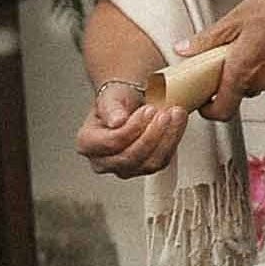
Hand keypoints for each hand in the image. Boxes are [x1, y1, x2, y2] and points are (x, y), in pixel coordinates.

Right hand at [75, 76, 191, 180]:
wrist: (129, 105)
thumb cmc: (117, 102)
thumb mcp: (110, 96)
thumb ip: (111, 107)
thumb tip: (116, 121)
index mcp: (87, 143)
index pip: (111, 143)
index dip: (132, 128)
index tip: (147, 111)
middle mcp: (102, 161)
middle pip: (130, 156)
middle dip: (151, 134)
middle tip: (163, 113)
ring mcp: (123, 168)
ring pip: (149, 163)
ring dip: (166, 138)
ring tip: (174, 114)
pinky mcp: (144, 168)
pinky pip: (162, 161)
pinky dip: (173, 141)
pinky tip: (176, 123)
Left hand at [201, 0, 264, 109]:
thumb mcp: (232, 21)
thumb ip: (206, 40)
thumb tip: (185, 49)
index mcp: (242, 73)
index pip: (222, 110)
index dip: (209, 110)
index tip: (203, 102)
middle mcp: (263, 81)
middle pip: (240, 92)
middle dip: (229, 79)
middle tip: (221, 61)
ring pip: (258, 81)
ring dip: (249, 70)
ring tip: (245, 46)